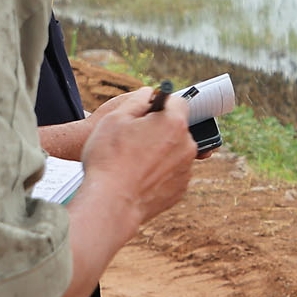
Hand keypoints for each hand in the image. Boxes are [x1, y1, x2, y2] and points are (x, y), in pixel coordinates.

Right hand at [80, 86, 196, 224]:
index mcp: (174, 124)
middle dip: (159, 129)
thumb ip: (137, 100)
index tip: (146, 111)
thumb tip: (149, 93)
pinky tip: (137, 177)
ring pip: (174, 152)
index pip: (178, 102)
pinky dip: (158, 173)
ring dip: (159, 152)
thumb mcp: (115, 118)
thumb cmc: (109, 158)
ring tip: (132, 161)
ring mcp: (185, 170)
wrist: (111, 203)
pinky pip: (170, 174)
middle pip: (177, 128)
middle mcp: (187, 146)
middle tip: (133, 138)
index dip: (160, 104)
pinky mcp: (179, 190)